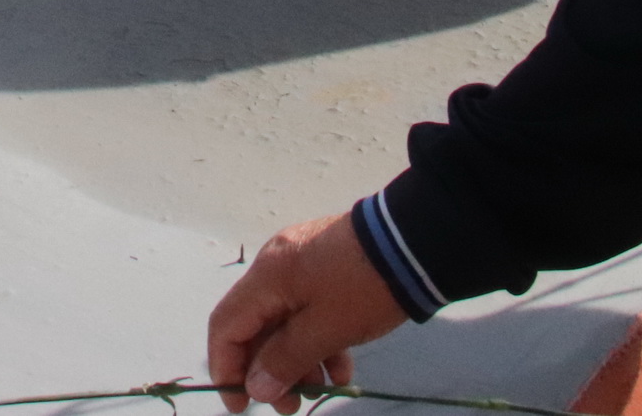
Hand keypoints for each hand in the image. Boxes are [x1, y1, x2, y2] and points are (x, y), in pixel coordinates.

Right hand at [205, 212, 408, 411]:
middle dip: (268, 371)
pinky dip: (317, 343)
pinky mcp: (326, 270)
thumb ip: (287, 358)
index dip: (226, 368)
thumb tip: (255, 386)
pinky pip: (308, 312)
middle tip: (290, 406)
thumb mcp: (327, 329)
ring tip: (319, 390)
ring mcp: (302, 267)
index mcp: (267, 276)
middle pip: (256, 327)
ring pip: (285, 323)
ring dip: (296, 361)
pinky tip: (339, 369)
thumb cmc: (365, 287)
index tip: (241, 404)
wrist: (416, 242)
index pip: (226, 325)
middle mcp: (276, 267)